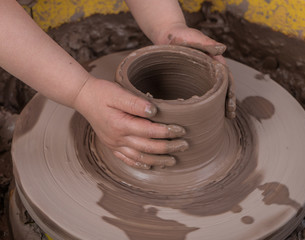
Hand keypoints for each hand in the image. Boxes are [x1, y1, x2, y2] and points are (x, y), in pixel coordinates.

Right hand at [73, 76, 188, 168]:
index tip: (181, 130)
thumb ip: (136, 103)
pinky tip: (151, 165)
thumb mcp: (118, 93)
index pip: (150, 131)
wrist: (83, 98)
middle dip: (168, 148)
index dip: (167, 132)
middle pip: (148, 147)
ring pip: (139, 157)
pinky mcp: (112, 146)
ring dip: (158, 160)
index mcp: (121, 125)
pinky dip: (140, 164)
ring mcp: (114, 144)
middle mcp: (118, 138)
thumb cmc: (102, 93)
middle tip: (184, 146)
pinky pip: (127, 160)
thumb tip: (154, 112)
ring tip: (173, 160)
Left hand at [156, 23, 235, 117]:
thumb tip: (223, 48)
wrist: (167, 36)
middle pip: (223, 89)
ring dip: (218, 106)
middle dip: (228, 103)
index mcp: (215, 62)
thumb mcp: (194, 37)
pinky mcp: (191, 82)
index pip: (227, 79)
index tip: (231, 105)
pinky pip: (200, 94)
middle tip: (229, 116)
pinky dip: (203, 104)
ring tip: (220, 119)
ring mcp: (201, 77)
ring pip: (212, 93)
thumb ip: (207, 43)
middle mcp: (211, 71)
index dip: (231, 92)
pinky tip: (202, 115)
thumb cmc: (181, 35)